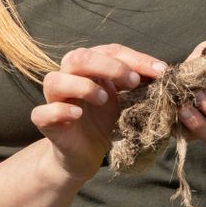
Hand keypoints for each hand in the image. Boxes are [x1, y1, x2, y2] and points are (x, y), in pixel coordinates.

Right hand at [30, 44, 167, 181]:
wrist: (85, 155)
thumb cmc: (105, 121)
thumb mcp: (126, 100)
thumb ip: (139, 84)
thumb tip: (164, 72)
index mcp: (89, 67)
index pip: (109, 51)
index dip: (135, 58)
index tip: (161, 71)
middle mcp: (68, 77)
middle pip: (78, 57)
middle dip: (109, 66)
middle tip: (133, 82)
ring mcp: (53, 99)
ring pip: (54, 80)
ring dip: (82, 86)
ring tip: (104, 99)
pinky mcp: (45, 122)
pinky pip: (42, 112)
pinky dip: (60, 111)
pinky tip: (77, 115)